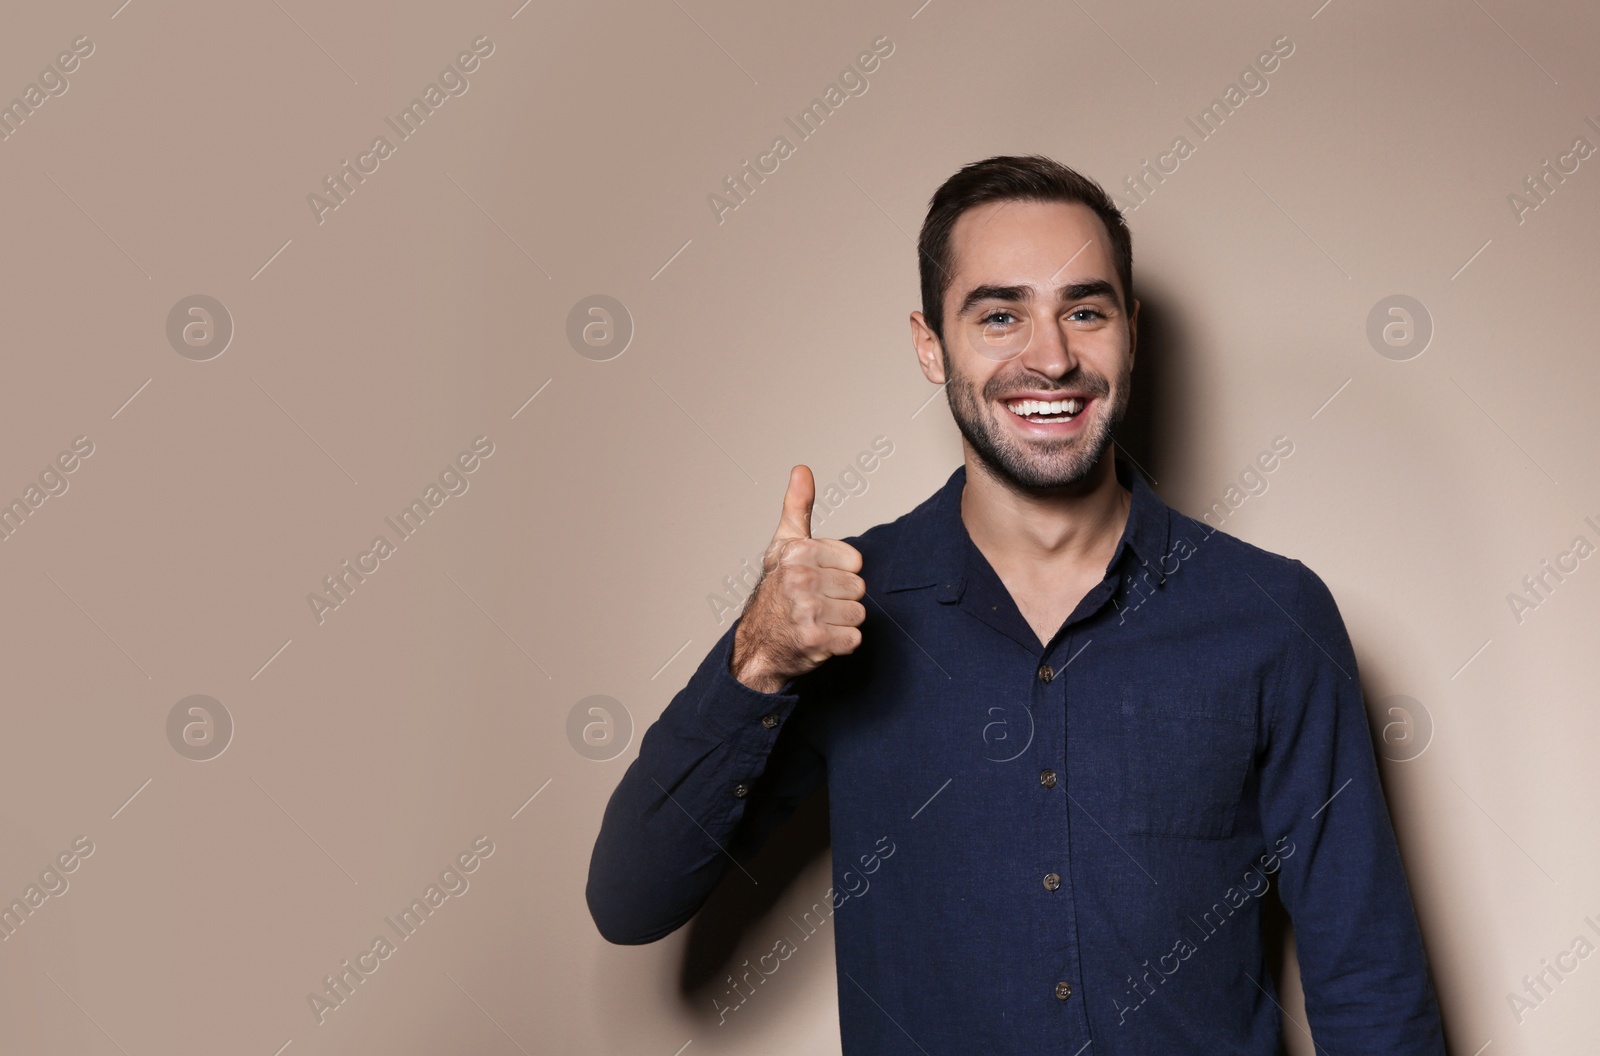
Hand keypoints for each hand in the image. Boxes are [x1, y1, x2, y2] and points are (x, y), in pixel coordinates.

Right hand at [730, 466, 866, 693]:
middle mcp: (800, 579)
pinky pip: (854, 639)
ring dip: (841, 622)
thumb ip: (798, 506)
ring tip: (817, 620)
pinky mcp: (816, 640)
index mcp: (798, 552)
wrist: (758, 642)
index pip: (855, 562)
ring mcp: (807, 610)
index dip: (839, 573)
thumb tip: (801, 470)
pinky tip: (819, 638)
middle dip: (841, 598)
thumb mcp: (785, 544)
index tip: (817, 579)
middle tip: (815, 603)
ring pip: (858, 613)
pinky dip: (840, 644)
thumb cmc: (776, 591)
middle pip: (858, 588)